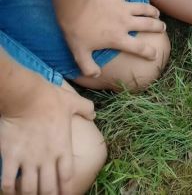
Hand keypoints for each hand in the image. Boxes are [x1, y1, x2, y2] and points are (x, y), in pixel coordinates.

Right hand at [0, 77, 94, 194]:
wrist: (26, 96)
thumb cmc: (50, 98)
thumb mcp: (73, 102)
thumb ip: (85, 108)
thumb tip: (94, 113)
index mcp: (62, 147)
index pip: (67, 176)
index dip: (67, 188)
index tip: (65, 193)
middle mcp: (46, 158)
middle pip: (48, 189)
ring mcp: (28, 160)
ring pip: (29, 189)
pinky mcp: (10, 158)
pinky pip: (7, 183)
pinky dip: (8, 190)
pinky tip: (9, 190)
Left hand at [59, 0, 164, 77]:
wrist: (74, 6)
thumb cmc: (77, 31)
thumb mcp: (80, 54)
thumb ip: (89, 67)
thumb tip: (97, 75)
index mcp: (118, 38)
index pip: (139, 48)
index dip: (149, 52)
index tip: (154, 54)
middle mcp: (125, 22)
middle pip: (147, 25)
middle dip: (157, 27)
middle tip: (162, 28)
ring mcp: (123, 7)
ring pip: (144, 8)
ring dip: (152, 10)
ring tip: (157, 13)